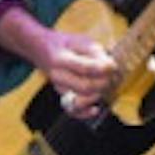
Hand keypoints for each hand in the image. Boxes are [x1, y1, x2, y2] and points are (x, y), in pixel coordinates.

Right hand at [0, 6, 118, 117]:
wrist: (42, 49)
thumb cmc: (65, 44)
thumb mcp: (80, 40)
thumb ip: (96, 52)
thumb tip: (111, 67)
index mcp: (60, 58)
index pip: (84, 68)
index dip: (103, 69)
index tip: (112, 65)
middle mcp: (57, 76)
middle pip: (85, 87)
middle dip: (104, 82)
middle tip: (111, 75)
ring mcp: (58, 88)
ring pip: (81, 101)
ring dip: (98, 95)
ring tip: (103, 85)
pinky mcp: (62, 96)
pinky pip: (72, 111)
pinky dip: (85, 113)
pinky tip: (95, 109)